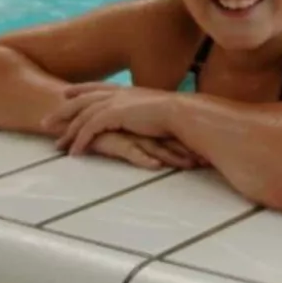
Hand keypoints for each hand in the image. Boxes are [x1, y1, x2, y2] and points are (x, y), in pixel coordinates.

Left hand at [42, 85, 178, 155]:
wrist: (179, 112)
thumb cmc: (174, 114)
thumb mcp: (154, 109)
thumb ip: (143, 110)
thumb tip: (144, 116)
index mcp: (126, 90)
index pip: (96, 87)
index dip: (80, 89)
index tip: (66, 93)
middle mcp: (116, 93)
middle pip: (81, 100)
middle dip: (62, 111)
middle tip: (45, 122)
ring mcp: (113, 102)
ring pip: (81, 116)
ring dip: (67, 132)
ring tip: (56, 145)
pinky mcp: (113, 115)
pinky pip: (89, 129)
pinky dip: (80, 141)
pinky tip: (75, 152)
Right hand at [88, 131, 202, 170]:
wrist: (71, 116)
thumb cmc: (98, 129)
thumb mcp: (123, 137)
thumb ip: (140, 145)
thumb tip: (161, 156)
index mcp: (145, 130)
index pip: (173, 139)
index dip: (191, 147)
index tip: (209, 159)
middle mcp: (140, 131)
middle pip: (170, 143)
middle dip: (188, 153)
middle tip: (207, 163)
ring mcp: (128, 135)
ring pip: (155, 147)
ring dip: (173, 157)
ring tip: (190, 165)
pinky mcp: (113, 140)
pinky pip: (130, 151)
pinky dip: (143, 159)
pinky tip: (155, 165)